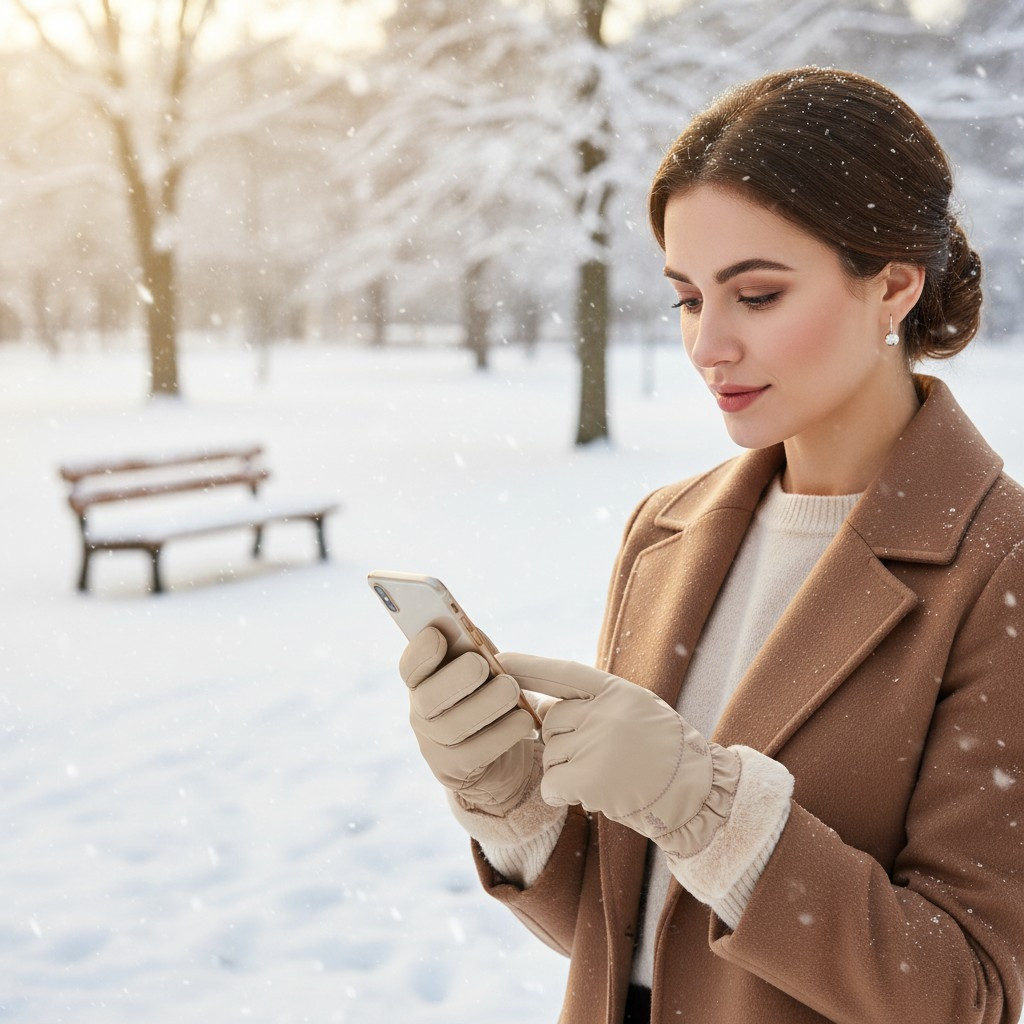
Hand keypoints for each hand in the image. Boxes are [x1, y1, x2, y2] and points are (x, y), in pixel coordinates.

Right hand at [400, 627, 536, 814]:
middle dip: (455, 678)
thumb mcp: (481, 667)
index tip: (437, 634)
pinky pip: (477, 753)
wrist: (502, 755)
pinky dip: (503, 733)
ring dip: (485, 704)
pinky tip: (524, 719)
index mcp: (423, 681)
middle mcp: (421, 713)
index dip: (420, 651)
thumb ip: (471, 649)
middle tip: (481, 665)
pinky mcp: (456, 771)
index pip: (410, 667)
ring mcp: (435, 745)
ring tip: (511, 689)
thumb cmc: (489, 694)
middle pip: (428, 698)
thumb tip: (467, 629)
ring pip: (452, 727)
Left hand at [498, 653, 740, 858]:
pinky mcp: (591, 779)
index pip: (564, 673)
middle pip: (550, 721)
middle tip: (597, 758)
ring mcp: (597, 744)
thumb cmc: (665, 755)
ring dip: (565, 770)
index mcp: (617, 691)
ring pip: (550, 754)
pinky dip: (560, 793)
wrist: (698, 794)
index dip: (531, 666)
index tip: (501, 660)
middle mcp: (605, 712)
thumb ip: (595, 705)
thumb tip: (541, 706)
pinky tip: (588, 796)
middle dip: (560, 741)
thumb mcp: (637, 712)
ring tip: (606, 777)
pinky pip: (551, 783)